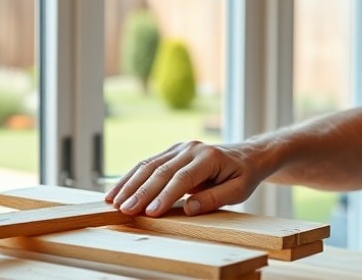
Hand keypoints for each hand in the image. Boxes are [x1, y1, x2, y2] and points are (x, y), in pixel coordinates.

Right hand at [105, 140, 261, 216]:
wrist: (247, 155)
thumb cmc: (243, 175)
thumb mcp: (238, 191)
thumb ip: (215, 199)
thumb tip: (189, 208)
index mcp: (209, 157)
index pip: (183, 178)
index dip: (165, 195)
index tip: (150, 212)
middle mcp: (192, 148)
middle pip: (162, 170)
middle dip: (141, 192)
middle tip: (126, 210)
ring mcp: (180, 148)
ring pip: (149, 165)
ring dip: (130, 184)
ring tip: (114, 202)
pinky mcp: (172, 151)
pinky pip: (148, 164)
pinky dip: (131, 177)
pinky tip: (117, 191)